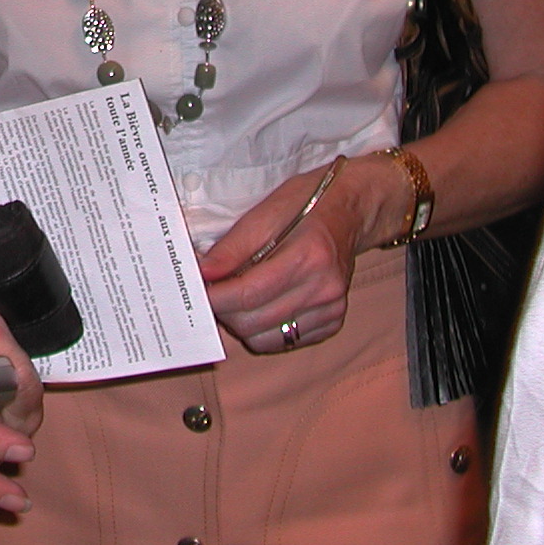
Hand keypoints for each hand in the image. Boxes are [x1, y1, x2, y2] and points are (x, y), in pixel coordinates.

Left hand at [198, 163, 372, 353]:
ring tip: (235, 296)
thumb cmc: (306, 203)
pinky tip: (260, 304)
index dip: (213, 296)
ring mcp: (333, 309)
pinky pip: (286, 341)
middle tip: (211, 290)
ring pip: (267, 338)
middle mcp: (325, 289)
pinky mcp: (334, 321)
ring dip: (241, 323)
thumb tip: (202, 272)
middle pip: (254, 321)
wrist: (350, 210)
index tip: (193, 289)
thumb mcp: (264, 212)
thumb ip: (232, 247)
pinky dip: (264, 329)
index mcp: (309, 257)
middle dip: (223, 310)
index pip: (247, 293)